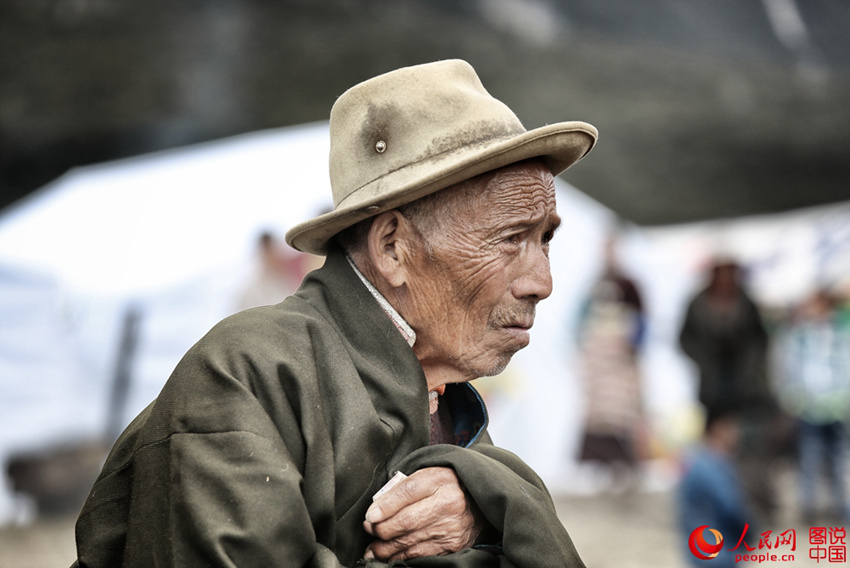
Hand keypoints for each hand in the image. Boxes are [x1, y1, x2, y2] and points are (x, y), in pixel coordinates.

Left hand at [363, 467, 483, 561]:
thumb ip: (403, 488)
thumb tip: (376, 509)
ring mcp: (451, 527)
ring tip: (373, 548)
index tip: (369, 515)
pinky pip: (420, 554)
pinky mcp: (453, 545)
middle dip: (381, 529)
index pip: (407, 491)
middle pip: (406, 520)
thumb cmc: (447, 485)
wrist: (480, 500)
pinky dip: (401, 556)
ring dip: (386, 548)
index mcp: (439, 480)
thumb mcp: (428, 475)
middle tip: (369, 529)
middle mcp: (447, 503)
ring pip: (410, 541)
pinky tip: (389, 555)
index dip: (385, 506)